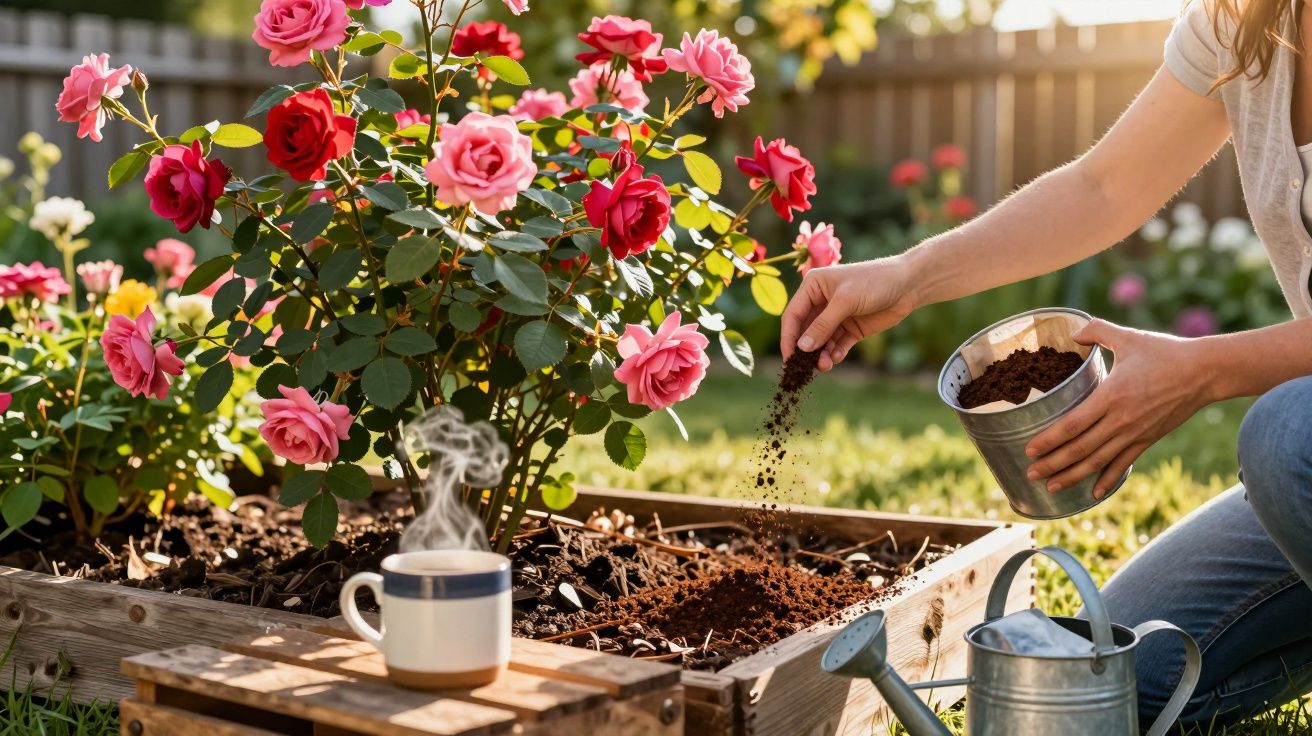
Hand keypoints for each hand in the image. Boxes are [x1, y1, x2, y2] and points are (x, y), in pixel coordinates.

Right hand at [780, 257, 917, 371]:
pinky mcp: (850, 329)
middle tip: (807, 368)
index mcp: (813, 287)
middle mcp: (821, 302)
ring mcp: (836, 316)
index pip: (793, 315)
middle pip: (805, 331)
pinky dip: (835, 353)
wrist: (908, 284)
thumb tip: (802, 348)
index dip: (789, 337)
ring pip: (821, 342)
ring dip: (821, 355)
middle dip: (807, 350)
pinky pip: (837, 345)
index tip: (789, 358)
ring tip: (825, 366)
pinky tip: (838, 358)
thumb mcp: (845, 301)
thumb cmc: (874, 282)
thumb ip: (823, 325)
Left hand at [1025, 319, 1212, 496]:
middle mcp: (1120, 420)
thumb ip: (1097, 331)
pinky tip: (1094, 493)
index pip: (1073, 424)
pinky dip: (1107, 479)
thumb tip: (1072, 333)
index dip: (1050, 439)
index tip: (1029, 449)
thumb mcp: (1128, 337)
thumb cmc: (1165, 352)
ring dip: (1073, 475)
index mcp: (1111, 395)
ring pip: (1098, 461)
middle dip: (1053, 464)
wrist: (1205, 372)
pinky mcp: (1148, 439)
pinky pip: (1123, 463)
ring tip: (1051, 487)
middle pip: (1080, 449)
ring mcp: (1135, 433)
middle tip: (1030, 473)